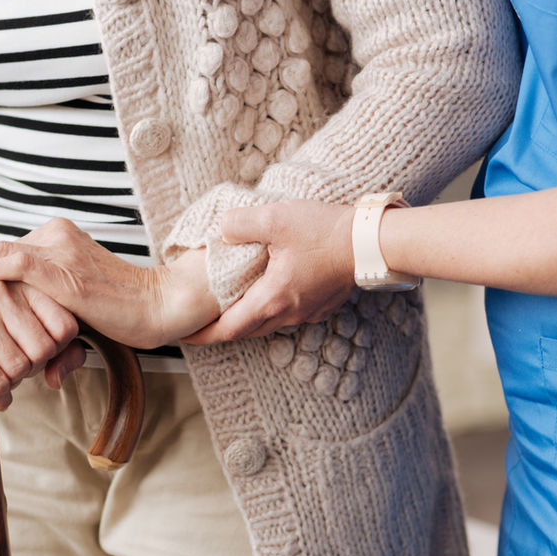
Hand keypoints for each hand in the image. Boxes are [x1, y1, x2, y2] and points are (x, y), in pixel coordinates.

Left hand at [0, 218, 218, 349]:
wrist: (162, 306)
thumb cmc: (131, 315)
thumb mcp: (84, 317)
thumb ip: (60, 330)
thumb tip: (51, 373)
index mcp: (60, 238)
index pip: (7, 257)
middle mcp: (55, 235)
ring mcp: (57, 248)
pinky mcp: (61, 268)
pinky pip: (9, 266)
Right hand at [0, 280, 85, 408]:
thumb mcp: (30, 344)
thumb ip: (63, 354)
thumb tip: (59, 378)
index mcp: (23, 283)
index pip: (66, 327)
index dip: (55, 352)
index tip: (31, 350)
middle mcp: (0, 289)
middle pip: (44, 349)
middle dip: (31, 369)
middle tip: (10, 365)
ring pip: (19, 367)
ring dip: (12, 383)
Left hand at [184, 200, 355, 343]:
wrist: (371, 241)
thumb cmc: (326, 232)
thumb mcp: (275, 219)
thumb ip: (240, 224)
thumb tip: (222, 230)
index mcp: (272, 299)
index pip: (229, 329)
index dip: (204, 335)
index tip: (185, 337)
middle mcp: (289, 312)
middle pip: (247, 331)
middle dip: (222, 330)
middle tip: (202, 323)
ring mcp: (308, 311)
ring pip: (268, 323)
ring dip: (246, 319)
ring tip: (229, 308)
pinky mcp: (321, 303)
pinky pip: (287, 314)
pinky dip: (269, 308)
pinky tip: (266, 291)